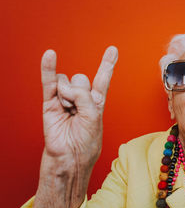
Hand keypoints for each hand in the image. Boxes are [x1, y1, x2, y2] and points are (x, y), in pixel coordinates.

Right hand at [41, 46, 117, 167]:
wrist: (70, 157)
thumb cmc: (86, 141)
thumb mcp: (94, 116)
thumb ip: (83, 97)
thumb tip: (64, 87)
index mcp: (96, 102)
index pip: (102, 79)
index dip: (107, 64)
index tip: (113, 50)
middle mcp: (81, 98)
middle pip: (81, 79)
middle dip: (80, 92)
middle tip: (78, 110)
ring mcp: (65, 99)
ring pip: (66, 81)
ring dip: (67, 95)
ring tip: (68, 111)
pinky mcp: (50, 103)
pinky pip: (49, 82)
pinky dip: (48, 68)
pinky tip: (50, 55)